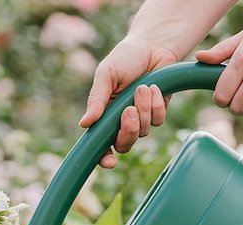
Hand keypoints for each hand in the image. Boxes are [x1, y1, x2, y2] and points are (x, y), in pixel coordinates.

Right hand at [80, 37, 175, 167]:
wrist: (151, 46)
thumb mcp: (106, 75)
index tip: (110, 162)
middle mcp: (120, 123)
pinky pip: (158, 121)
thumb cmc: (124, 59)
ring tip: (142, 87)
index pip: (101, 145)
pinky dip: (157, 104)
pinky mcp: (157, 114)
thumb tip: (84, 124)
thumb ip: (96, 100)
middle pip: (124, 145)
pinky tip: (154, 88)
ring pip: (142, 132)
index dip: (103, 158)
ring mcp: (140, 120)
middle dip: (128, 130)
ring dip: (143, 109)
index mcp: (103, 117)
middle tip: (129, 110)